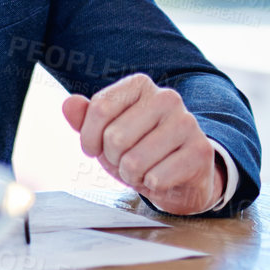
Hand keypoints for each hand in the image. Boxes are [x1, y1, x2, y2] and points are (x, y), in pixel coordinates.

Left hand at [61, 75, 223, 214]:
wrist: (179, 176)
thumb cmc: (136, 149)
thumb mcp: (103, 133)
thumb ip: (84, 117)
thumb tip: (68, 103)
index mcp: (140, 85)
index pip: (99, 109)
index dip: (89, 138)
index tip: (94, 148)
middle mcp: (167, 97)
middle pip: (115, 136)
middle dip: (112, 158)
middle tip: (125, 161)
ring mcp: (187, 123)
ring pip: (134, 160)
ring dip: (131, 174)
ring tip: (142, 170)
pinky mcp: (201, 152)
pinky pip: (156, 177)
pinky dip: (151, 185)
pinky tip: (161, 178)